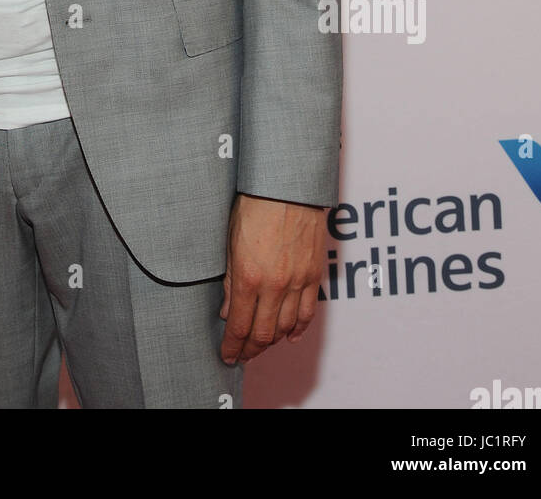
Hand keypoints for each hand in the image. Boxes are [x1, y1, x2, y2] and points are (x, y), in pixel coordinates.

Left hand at [219, 192, 326, 364]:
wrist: (287, 186)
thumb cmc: (253, 205)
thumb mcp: (230, 241)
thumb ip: (230, 280)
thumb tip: (227, 310)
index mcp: (248, 277)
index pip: (239, 326)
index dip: (232, 346)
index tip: (227, 355)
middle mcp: (274, 285)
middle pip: (263, 333)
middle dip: (250, 349)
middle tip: (242, 355)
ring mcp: (297, 282)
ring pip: (285, 327)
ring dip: (272, 341)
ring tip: (261, 345)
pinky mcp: (313, 274)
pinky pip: (307, 311)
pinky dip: (298, 328)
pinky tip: (290, 336)